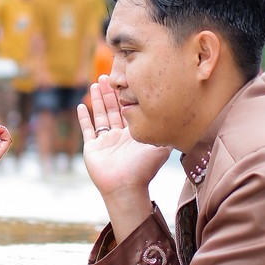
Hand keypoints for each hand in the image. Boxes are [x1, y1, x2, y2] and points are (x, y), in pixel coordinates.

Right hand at [77, 75, 170, 242]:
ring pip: (100, 116)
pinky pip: (87, 130)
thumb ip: (167, 131)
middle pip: (113, 109)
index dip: (125, 95)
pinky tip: (81, 106)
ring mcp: (105, 142)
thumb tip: (183, 118)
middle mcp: (119, 136)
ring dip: (97, 100)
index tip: (124, 80)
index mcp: (133, 134)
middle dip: (110, 92)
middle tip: (107, 75)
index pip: (128, 110)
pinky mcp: (92, 148)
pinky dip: (83, 118)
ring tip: (96, 84)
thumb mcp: (160, 146)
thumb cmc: (144, 168)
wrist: (127, 188)